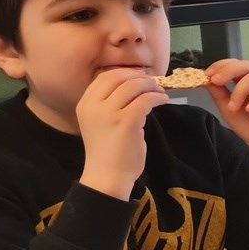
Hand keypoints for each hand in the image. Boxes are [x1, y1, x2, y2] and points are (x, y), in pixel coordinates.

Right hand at [77, 68, 167, 198]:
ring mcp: (109, 113)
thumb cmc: (107, 151)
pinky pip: (146, 100)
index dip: (126, 73)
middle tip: (154, 84)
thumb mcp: (100, 121)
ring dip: (152, 86)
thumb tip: (134, 84)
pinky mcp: (126, 122)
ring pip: (134, 86)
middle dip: (140, 77)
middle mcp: (93, 105)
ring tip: (160, 93)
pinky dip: (157, 97)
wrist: (107, 176)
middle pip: (120, 77)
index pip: (105, 76)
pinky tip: (162, 101)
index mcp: (85, 104)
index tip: (140, 77)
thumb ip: (110, 103)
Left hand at [205, 59, 248, 166]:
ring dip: (240, 90)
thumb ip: (219, 94)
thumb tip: (207, 79)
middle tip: (217, 81)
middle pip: (247, 66)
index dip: (222, 66)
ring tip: (234, 107)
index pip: (236, 65)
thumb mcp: (228, 110)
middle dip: (229, 71)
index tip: (208, 74)